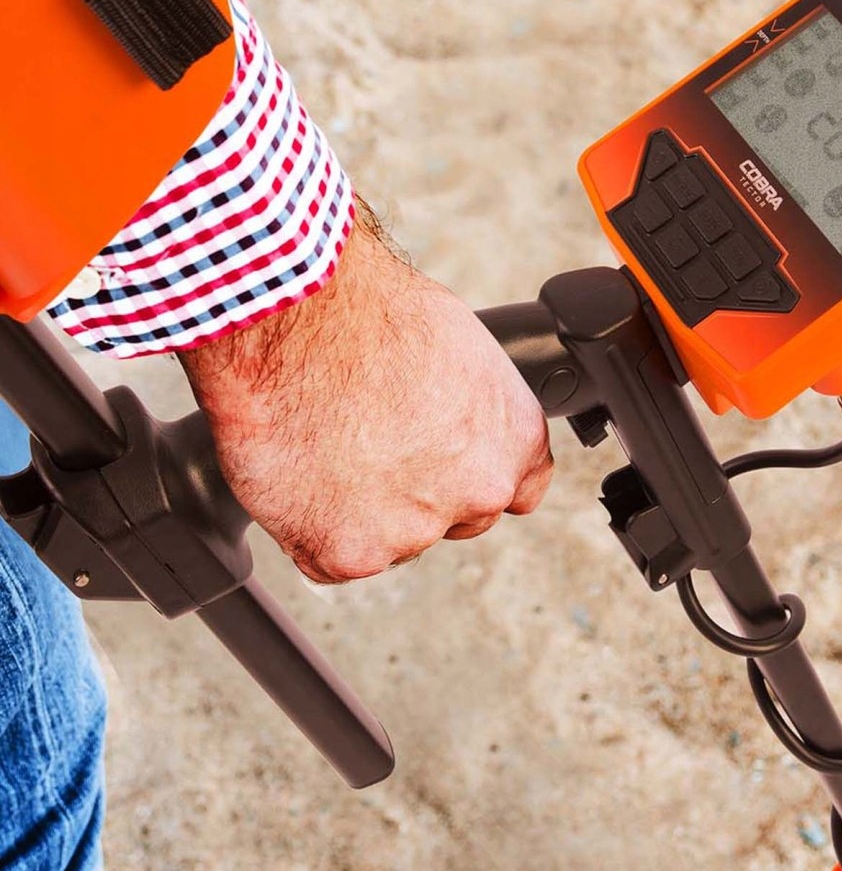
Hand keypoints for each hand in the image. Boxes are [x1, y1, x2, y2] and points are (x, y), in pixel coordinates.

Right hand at [179, 217, 552, 582]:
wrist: (297, 315)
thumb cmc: (371, 314)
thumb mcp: (461, 350)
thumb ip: (472, 411)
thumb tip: (456, 423)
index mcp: (513, 443)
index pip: (515, 490)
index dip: (470, 476)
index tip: (442, 465)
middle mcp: (477, 494)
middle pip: (452, 518)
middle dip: (416, 495)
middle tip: (369, 447)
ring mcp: (412, 531)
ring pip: (389, 539)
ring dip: (360, 512)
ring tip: (326, 447)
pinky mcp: (347, 554)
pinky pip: (330, 557)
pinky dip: (310, 527)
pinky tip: (300, 474)